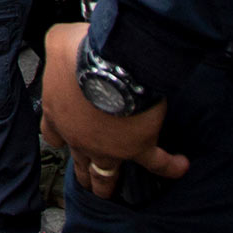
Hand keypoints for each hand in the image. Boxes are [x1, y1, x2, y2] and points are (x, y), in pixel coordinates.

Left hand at [39, 23, 189, 198]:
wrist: (110, 66)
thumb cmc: (81, 52)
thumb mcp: (59, 42)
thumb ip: (59, 47)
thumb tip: (65, 39)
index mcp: (58, 113)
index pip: (51, 133)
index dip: (58, 134)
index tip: (61, 137)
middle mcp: (80, 137)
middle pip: (78, 162)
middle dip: (82, 172)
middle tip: (85, 181)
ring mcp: (109, 147)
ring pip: (106, 174)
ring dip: (107, 185)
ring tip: (109, 193)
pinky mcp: (139, 147)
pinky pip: (158, 162)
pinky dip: (171, 166)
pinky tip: (181, 167)